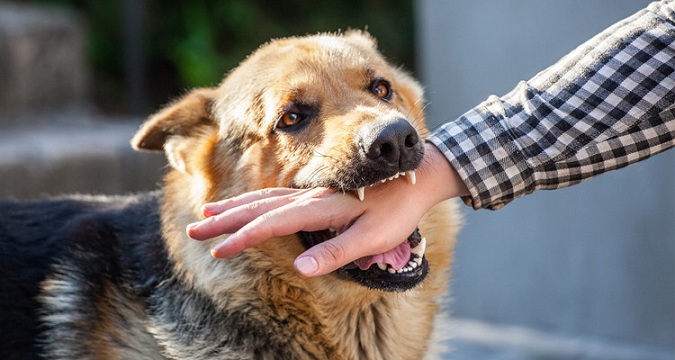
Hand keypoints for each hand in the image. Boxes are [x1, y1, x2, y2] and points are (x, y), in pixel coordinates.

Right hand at [187, 143, 467, 276]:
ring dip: (235, 206)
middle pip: (259, 207)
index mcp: (322, 208)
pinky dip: (255, 201)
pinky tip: (248, 205)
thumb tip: (301, 268)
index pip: (273, 224)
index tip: (219, 250)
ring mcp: (313, 193)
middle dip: (225, 219)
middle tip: (195, 228)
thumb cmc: (398, 210)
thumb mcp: (374, 237)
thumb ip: (337, 251)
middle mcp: (311, 197)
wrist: (419, 175)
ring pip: (264, 198)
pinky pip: (278, 196)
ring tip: (209, 212)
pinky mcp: (318, 193)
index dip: (244, 238)